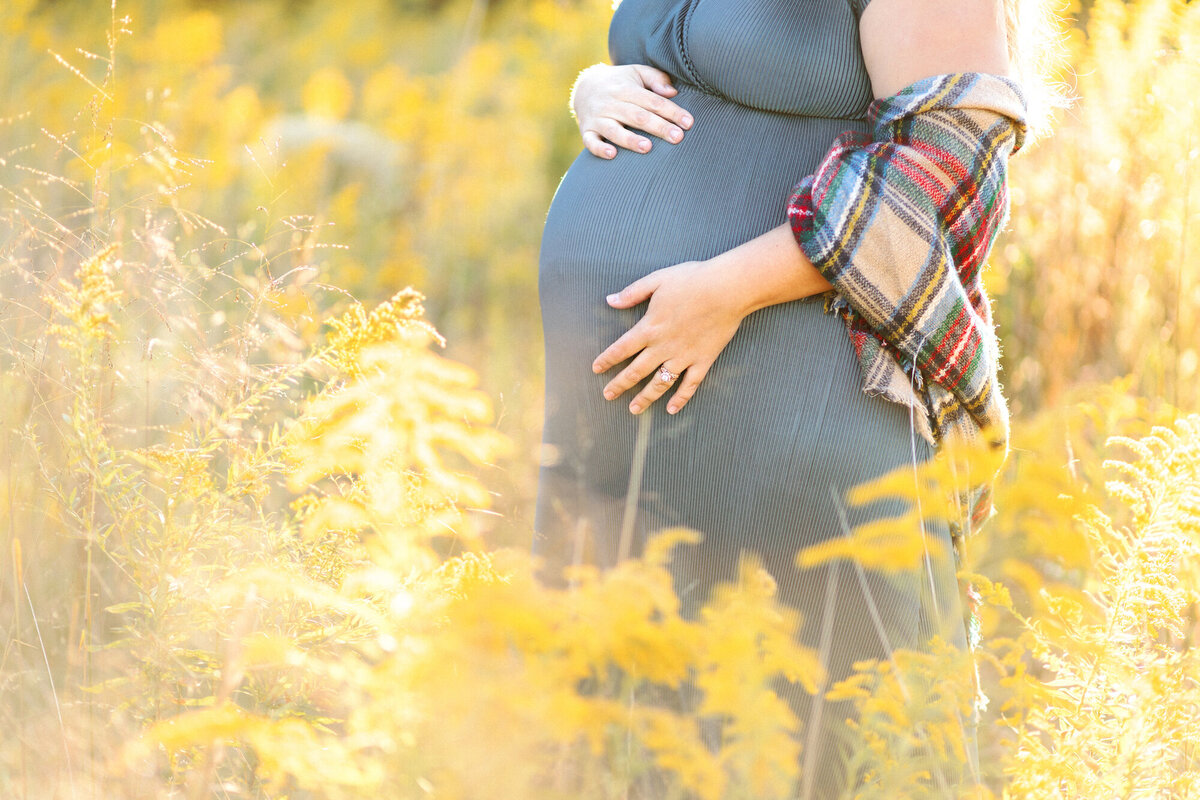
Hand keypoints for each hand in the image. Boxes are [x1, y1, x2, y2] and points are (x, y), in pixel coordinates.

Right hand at [571, 63, 693, 159]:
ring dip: (630, 140)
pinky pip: (591, 142)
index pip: (652, 101)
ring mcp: (598, 118)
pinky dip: (600, 149)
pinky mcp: (587, 131)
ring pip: (614, 131)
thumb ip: (655, 79)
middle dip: (658, 127)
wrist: (584, 87)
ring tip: (647, 147)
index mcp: (626, 89)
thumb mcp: (637, 73)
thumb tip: (672, 92)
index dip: (671, 112)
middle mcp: (611, 103)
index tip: (688, 123)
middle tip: (677, 138)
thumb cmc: (620, 82)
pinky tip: (613, 155)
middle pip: (637, 116)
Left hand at [592, 260, 749, 415]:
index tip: (596, 369)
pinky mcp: (703, 361)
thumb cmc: (693, 280)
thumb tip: (610, 300)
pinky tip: (671, 409)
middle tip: (608, 396)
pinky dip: (680, 398)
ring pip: (659, 383)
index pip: (621, 348)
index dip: (607, 360)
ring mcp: (684, 357)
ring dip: (645, 397)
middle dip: (619, 385)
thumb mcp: (657, 280)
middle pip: (636, 371)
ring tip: (633, 409)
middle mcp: (663, 347)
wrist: (727, 289)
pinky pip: (690, 385)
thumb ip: (633, 293)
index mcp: (650, 327)